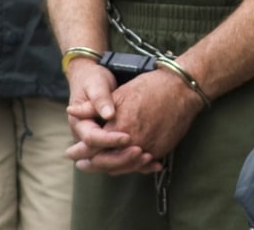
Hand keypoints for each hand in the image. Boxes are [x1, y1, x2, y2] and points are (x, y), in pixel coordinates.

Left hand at [67, 61, 204, 174]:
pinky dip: (131, 166)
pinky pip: (141, 166)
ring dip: (111, 167)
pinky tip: (125, 164)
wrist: (182, 90)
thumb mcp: (120, 93)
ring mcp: (148, 149)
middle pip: (106, 163)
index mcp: (119, 127)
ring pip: (124, 167)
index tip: (71, 153)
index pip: (93, 147)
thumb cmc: (150, 87)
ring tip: (101, 165)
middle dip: (92, 164)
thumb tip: (71, 112)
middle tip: (82, 164)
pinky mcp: (160, 151)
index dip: (79, 151)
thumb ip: (93, 107)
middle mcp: (132, 143)